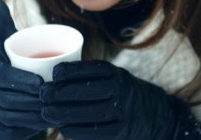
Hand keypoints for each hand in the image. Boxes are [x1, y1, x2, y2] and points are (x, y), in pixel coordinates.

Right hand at [0, 0, 48, 139]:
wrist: (1, 108)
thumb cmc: (11, 74)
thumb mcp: (8, 53)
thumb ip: (4, 30)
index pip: (4, 78)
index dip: (24, 82)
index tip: (42, 83)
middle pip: (14, 98)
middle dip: (38, 98)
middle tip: (59, 95)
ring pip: (18, 115)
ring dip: (40, 112)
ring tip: (59, 106)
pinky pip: (17, 130)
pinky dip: (35, 126)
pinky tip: (50, 122)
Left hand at [40, 61, 200, 139]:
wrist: (156, 115)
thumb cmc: (124, 94)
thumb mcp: (115, 78)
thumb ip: (93, 77)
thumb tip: (56, 75)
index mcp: (118, 74)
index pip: (94, 69)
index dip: (73, 70)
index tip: (54, 72)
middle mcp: (122, 90)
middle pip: (91, 90)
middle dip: (63, 92)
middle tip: (44, 94)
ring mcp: (124, 111)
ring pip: (92, 111)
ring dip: (66, 112)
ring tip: (47, 113)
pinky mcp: (122, 130)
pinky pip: (99, 131)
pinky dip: (80, 131)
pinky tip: (64, 129)